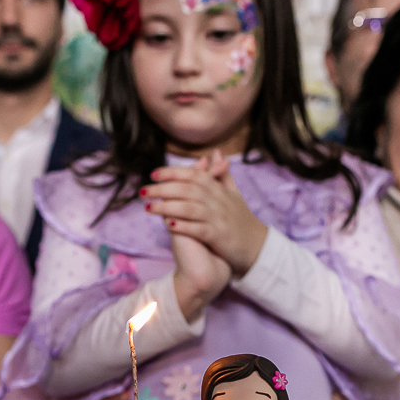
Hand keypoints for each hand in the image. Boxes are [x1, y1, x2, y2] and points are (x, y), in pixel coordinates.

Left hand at [143, 150, 268, 276]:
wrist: (256, 246)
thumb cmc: (241, 219)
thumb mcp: (233, 193)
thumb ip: (221, 173)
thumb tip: (215, 153)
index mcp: (218, 189)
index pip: (193, 174)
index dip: (173, 172)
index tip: (153, 174)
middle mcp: (218, 200)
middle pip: (187, 189)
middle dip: (163, 189)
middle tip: (143, 191)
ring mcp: (218, 218)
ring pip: (188, 208)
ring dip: (167, 207)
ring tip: (148, 207)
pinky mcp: (217, 235)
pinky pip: (198, 228)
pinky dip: (183, 225)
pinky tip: (168, 224)